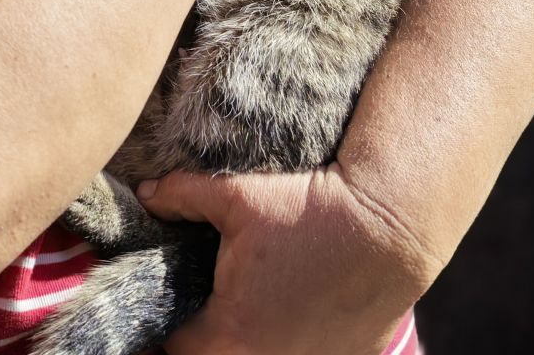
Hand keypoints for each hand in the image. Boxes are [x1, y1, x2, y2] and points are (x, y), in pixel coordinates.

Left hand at [137, 164, 426, 354]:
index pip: (174, 348)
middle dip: (204, 334)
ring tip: (253, 303)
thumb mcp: (236, 195)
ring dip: (247, 339)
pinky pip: (298, 354)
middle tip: (207, 300)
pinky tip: (291, 309)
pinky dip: (288, 339)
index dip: (166, 323)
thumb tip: (145, 194)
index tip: (171, 299)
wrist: (387, 226)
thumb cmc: (309, 212)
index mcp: (229, 333)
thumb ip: (181, 196)